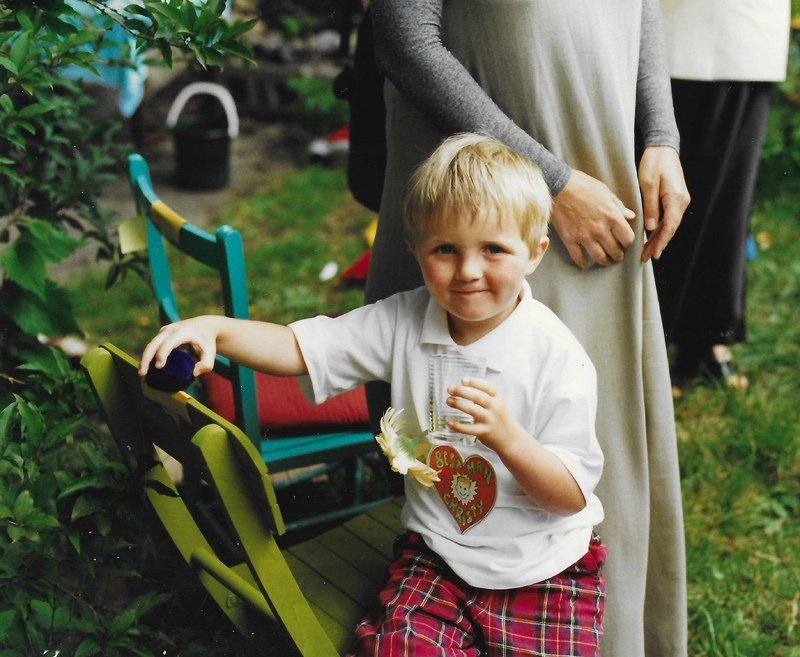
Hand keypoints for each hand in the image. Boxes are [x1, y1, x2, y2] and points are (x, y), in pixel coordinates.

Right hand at [138, 317, 219, 378]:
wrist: (204, 326)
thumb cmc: (207, 341)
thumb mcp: (211, 353)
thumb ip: (207, 365)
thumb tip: (193, 373)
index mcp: (182, 332)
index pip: (168, 343)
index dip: (162, 354)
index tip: (159, 367)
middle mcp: (171, 329)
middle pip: (154, 344)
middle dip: (146, 358)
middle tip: (142, 374)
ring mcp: (165, 331)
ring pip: (151, 345)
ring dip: (144, 359)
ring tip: (142, 373)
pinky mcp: (162, 334)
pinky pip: (152, 346)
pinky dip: (148, 356)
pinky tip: (146, 368)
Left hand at [446, 377, 524, 451]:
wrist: (511, 439)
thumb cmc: (499, 418)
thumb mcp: (496, 404)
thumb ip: (482, 396)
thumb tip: (460, 388)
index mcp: (497, 398)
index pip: (487, 387)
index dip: (475, 382)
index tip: (462, 380)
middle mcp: (495, 408)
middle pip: (479, 397)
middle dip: (463, 391)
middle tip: (450, 389)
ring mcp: (490, 420)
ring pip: (474, 410)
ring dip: (459, 404)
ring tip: (448, 401)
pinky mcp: (485, 432)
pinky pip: (470, 429)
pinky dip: (459, 426)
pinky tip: (450, 423)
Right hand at [550, 169, 636, 268]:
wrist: (558, 186)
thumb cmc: (582, 185)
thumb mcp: (605, 191)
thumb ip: (618, 206)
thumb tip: (630, 216)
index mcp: (612, 217)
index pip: (628, 238)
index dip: (628, 242)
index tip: (625, 242)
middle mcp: (600, 230)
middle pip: (614, 250)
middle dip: (618, 255)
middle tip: (617, 256)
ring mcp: (584, 236)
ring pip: (598, 257)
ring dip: (604, 261)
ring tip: (605, 262)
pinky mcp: (569, 239)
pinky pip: (577, 257)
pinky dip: (582, 263)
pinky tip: (584, 265)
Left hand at [638, 146, 689, 261]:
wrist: (662, 147)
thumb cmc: (654, 163)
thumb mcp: (648, 184)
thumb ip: (650, 206)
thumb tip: (650, 227)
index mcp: (676, 198)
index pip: (669, 226)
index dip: (661, 242)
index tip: (653, 254)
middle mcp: (682, 201)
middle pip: (670, 228)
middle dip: (658, 243)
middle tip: (646, 257)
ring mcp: (680, 200)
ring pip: (669, 224)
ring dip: (658, 238)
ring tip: (647, 251)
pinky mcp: (675, 198)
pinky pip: (668, 217)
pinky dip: (660, 228)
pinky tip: (651, 236)